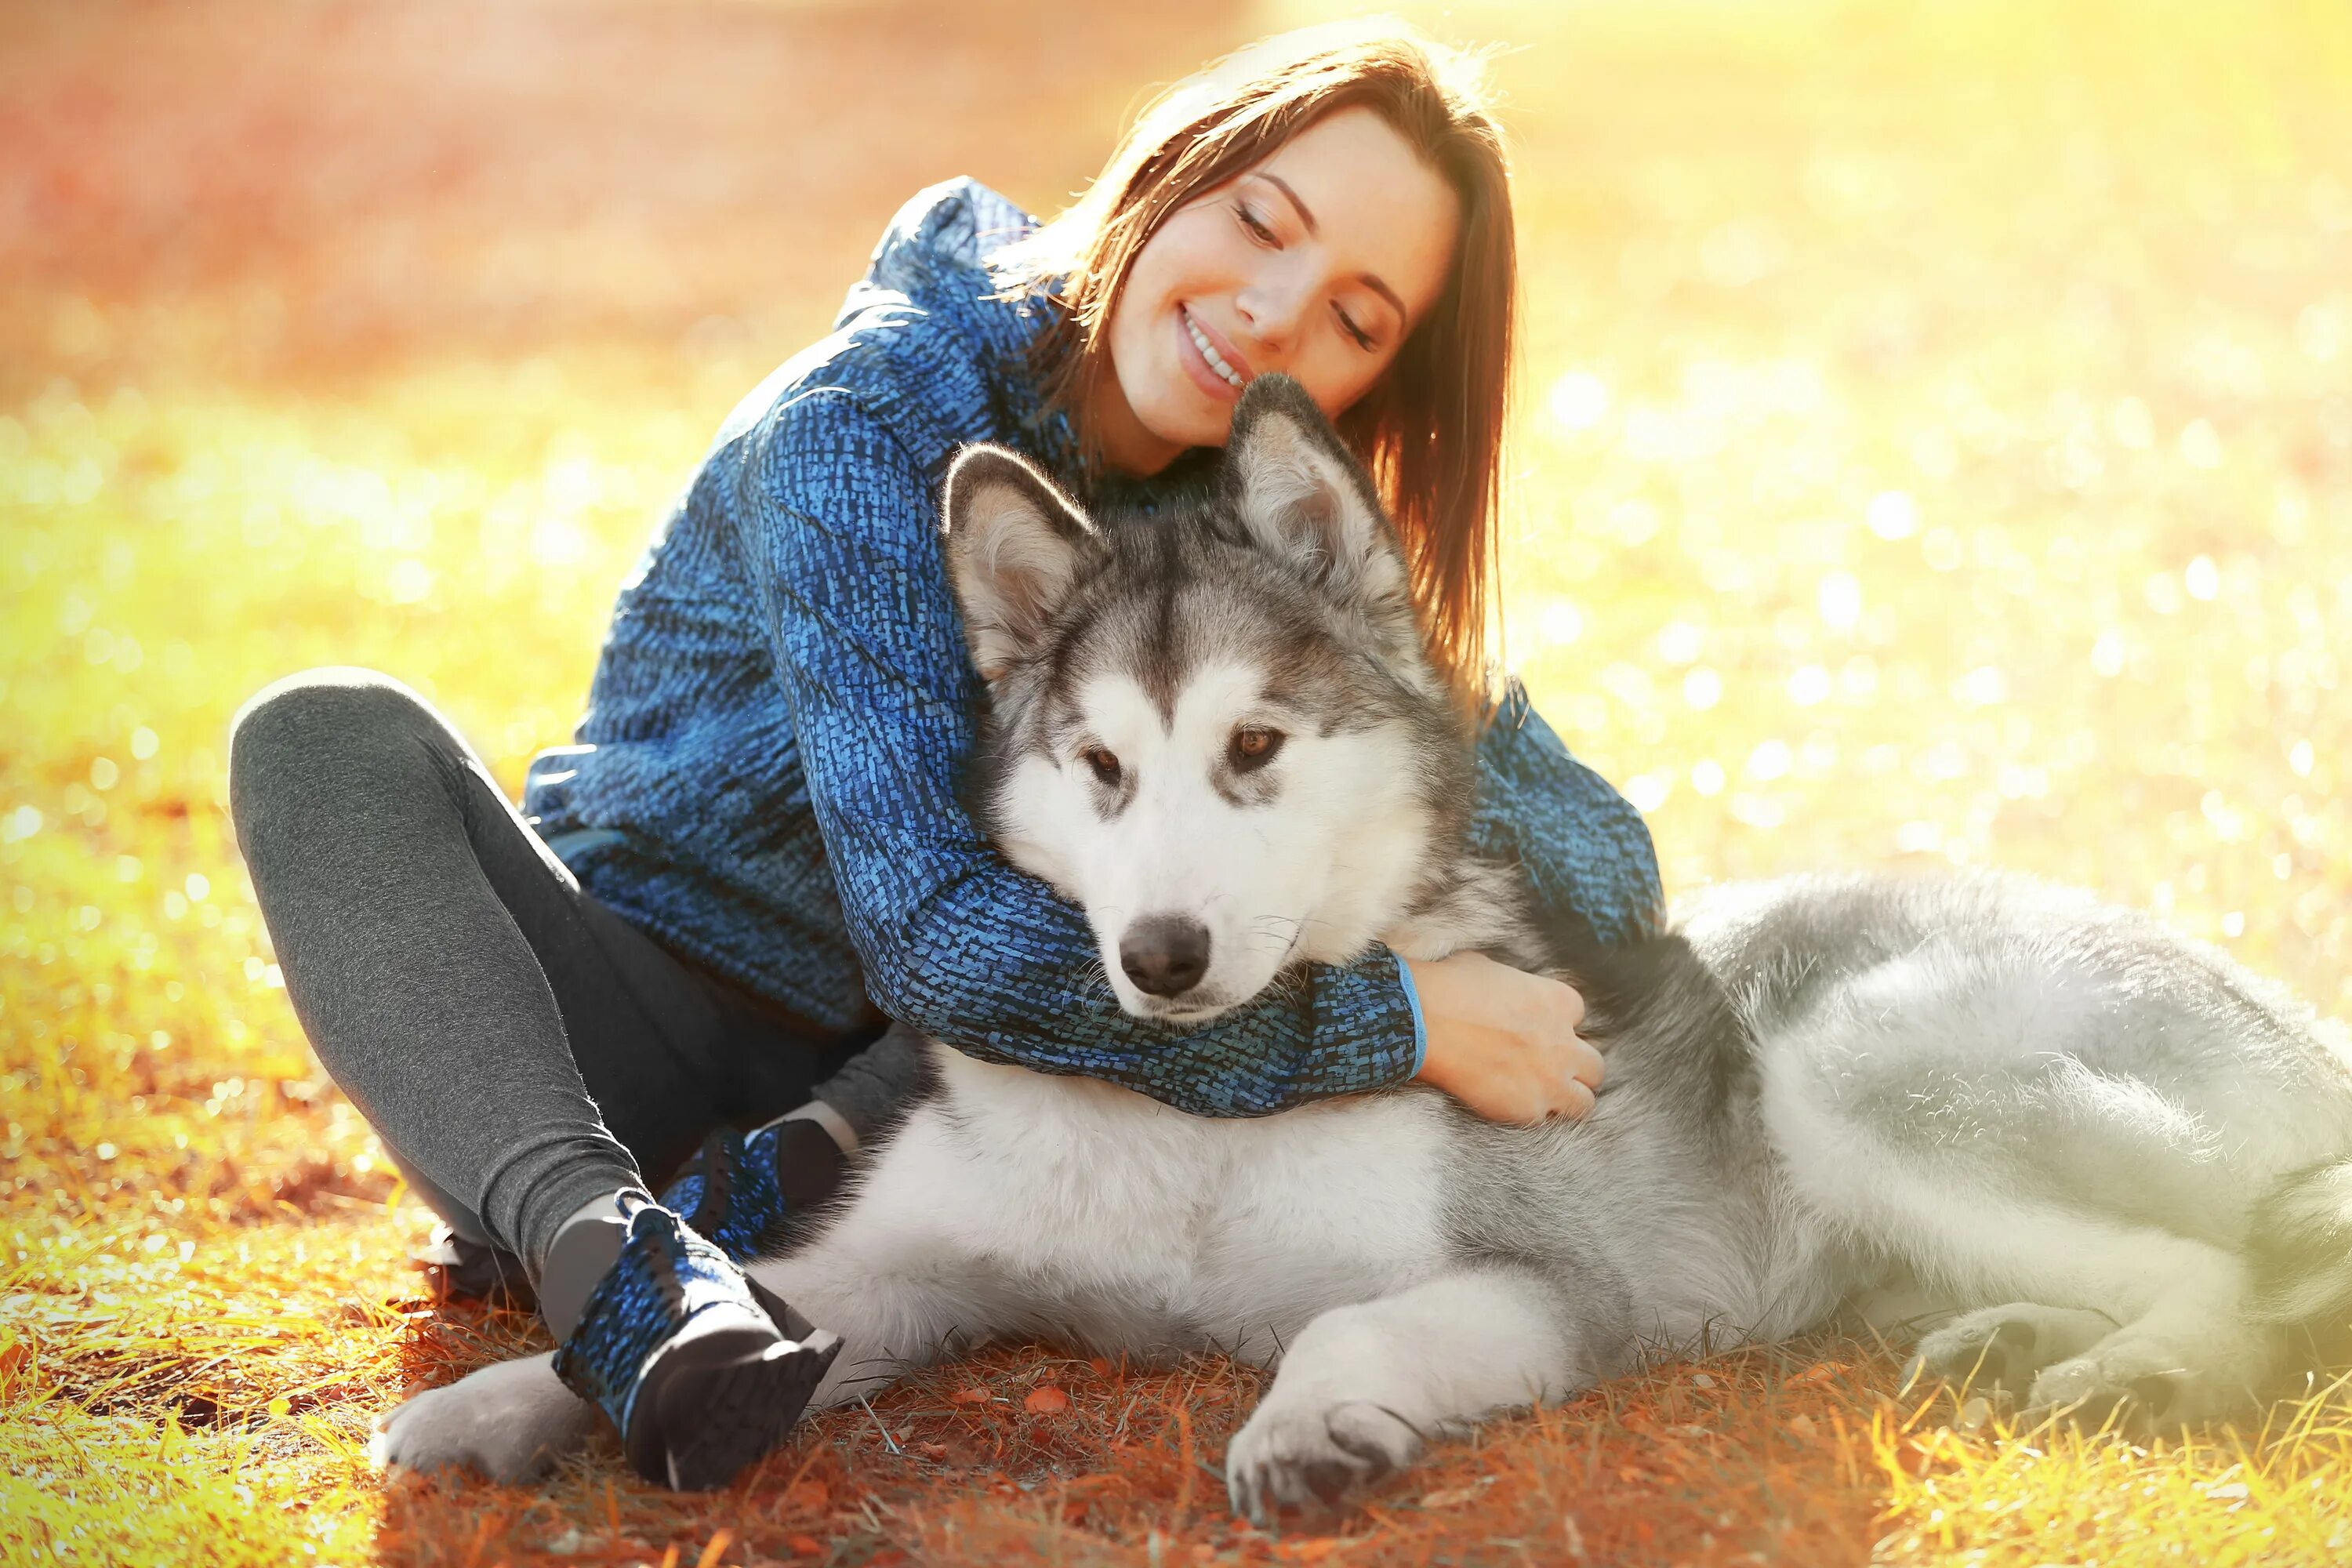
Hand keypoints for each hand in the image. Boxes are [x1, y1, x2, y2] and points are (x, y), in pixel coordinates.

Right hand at [1403, 950, 1601, 1123]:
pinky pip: (1544, 1120)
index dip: (1557, 1025)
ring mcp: (1550, 1080)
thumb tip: (1502, 990)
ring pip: (1584, 1101)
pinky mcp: (1528, 1109)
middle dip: (1574, 1069)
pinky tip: (1510, 1107)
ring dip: (1566, 1099)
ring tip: (1541, 1098)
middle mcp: (1564, 1043)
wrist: (1423, 1021)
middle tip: (1547, 1070)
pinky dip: (1530, 1115)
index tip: (1537, 1030)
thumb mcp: (1490, 969)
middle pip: (1593, 1066)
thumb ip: (1513, 986)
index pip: (1578, 1016)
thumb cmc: (1450, 987)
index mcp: (1557, 1001)